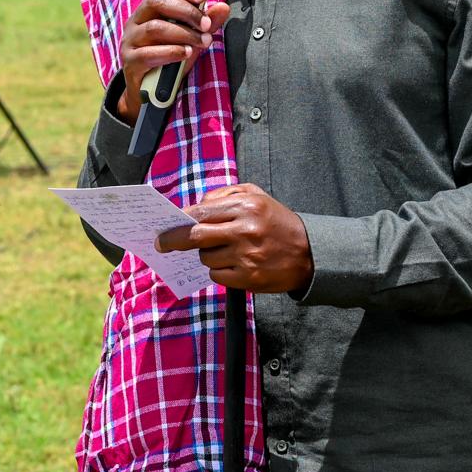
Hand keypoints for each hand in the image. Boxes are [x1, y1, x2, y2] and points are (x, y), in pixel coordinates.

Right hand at [117, 0, 229, 123]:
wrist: (148, 92)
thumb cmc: (169, 58)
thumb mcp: (190, 38)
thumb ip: (205, 23)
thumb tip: (223, 7)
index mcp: (148, 10)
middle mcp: (135, 21)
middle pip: (156, 2)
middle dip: (186, 11)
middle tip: (206, 25)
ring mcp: (130, 41)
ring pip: (155, 28)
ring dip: (183, 34)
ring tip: (202, 42)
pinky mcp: (130, 62)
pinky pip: (149, 53)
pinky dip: (172, 52)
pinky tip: (187, 53)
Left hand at [156, 183, 313, 293]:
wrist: (309, 253)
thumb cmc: (277, 221)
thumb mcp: (257, 196)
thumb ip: (224, 194)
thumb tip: (194, 207)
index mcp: (246, 206)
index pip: (201, 212)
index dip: (178, 221)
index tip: (164, 228)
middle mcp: (245, 230)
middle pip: (195, 236)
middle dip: (174, 241)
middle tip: (162, 245)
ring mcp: (246, 256)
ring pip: (206, 258)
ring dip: (207, 255)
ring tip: (224, 251)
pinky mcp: (248, 277)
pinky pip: (217, 275)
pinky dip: (219, 271)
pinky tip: (233, 264)